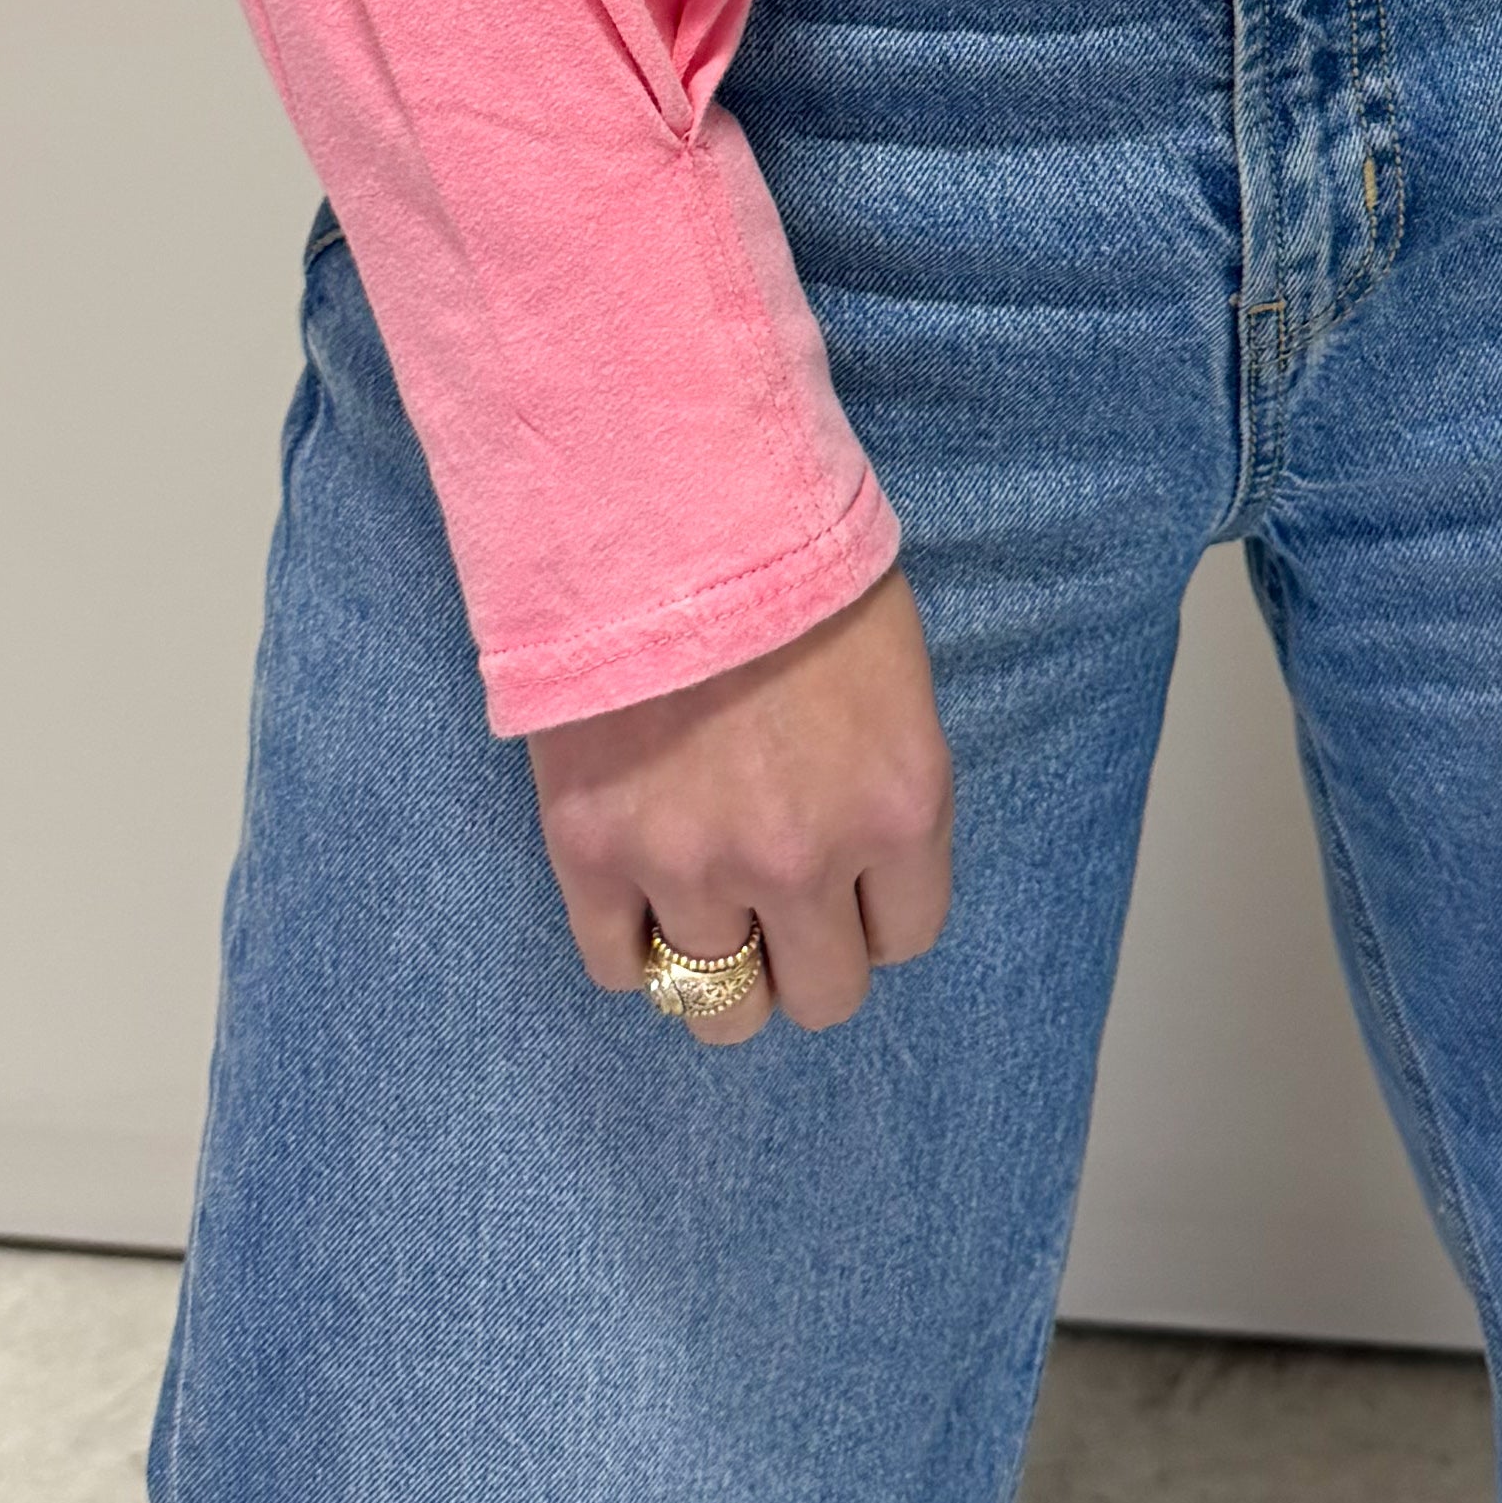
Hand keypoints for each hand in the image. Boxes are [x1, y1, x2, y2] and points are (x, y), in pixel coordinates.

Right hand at [524, 564, 955, 1047]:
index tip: (848, 877)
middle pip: (821, 997)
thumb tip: (860, 857)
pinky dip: (633, 946)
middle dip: (804, 954)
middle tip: (776, 902)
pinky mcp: (593, 851)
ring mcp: (693, 863)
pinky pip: (618, 968)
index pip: (908, 936)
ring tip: (703, 899)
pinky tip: (639, 891)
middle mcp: (806, 858)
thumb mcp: (891, 671)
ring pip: (720, 1005)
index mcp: (901, 806)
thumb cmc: (792, 555)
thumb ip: (882, 782)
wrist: (663, 497)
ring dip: (719, 960)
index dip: (874, 910)